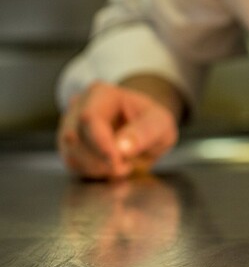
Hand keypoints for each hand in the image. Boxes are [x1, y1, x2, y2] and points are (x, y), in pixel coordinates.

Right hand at [57, 81, 179, 178]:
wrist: (144, 132)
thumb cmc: (152, 122)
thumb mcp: (161, 123)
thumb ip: (145, 132)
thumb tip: (121, 148)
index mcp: (102, 94)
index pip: (89, 118)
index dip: (101, 144)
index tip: (119, 162)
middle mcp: (79, 106)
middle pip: (74, 138)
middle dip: (101, 160)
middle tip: (126, 167)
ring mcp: (69, 126)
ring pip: (71, 154)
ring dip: (97, 169)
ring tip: (123, 165)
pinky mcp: (68, 147)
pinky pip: (72, 165)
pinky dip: (93, 173)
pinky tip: (111, 168)